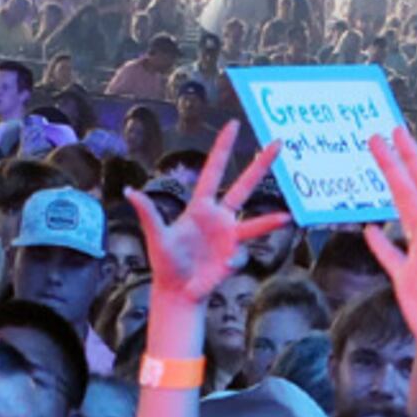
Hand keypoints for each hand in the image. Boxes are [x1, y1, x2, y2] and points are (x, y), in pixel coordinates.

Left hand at [134, 125, 287, 315]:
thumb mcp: (156, 236)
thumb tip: (129, 191)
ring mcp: (230, 236)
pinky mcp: (234, 255)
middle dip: (261, 164)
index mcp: (200, 206)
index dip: (223, 148)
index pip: (214, 171)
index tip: (233, 124)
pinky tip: (221, 268)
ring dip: (270, 222)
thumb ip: (148, 213)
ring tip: (287, 218)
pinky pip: (239, 255)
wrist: (177, 291)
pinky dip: (232, 262)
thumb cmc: (165, 262)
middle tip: (278, 143)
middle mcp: (219, 217)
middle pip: (244, 186)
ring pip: (255, 223)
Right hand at [359, 127, 416, 402]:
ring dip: (390, 189)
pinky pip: (391, 256)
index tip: (396, 133)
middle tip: (379, 134)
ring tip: (379, 166)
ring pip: (401, 215)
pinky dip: (379, 242)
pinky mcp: (409, 285)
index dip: (411, 160)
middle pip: (412, 193)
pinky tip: (369, 229)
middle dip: (397, 163)